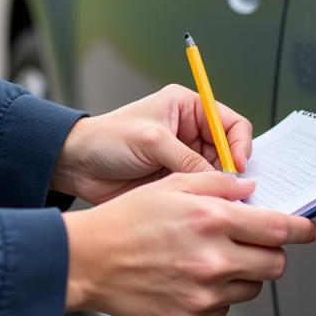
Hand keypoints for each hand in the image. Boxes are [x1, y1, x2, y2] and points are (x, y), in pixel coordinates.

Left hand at [51, 84, 252, 204]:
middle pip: (230, 150)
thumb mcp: (152, 141)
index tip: (239, 165)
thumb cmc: (107, 139)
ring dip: (222, 187)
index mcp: (187, 107)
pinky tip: (207, 208)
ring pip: (218, 173)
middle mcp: (190, 131)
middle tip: (236, 191)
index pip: (230, 122)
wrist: (76, 165)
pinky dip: (207, 199)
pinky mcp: (175, 180)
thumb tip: (221, 178)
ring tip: (222, 201)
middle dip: (234, 169)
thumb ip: (188, 158)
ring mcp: (183, 157)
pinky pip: (201, 190)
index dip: (239, 143)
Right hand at [62, 172, 315, 315]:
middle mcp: (213, 259)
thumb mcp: (172, 185)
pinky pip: (224, 307)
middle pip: (274, 264)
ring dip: (245, 272)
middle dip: (271, 251)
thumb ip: (217, 184)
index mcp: (212, 220)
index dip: (299, 228)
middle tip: (254, 242)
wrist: (87, 261)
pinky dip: (218, 293)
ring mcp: (203, 294)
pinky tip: (192, 276)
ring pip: (252, 287)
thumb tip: (250, 189)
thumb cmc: (126, 220)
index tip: (308, 229)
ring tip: (213, 257)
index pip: (276, 228)